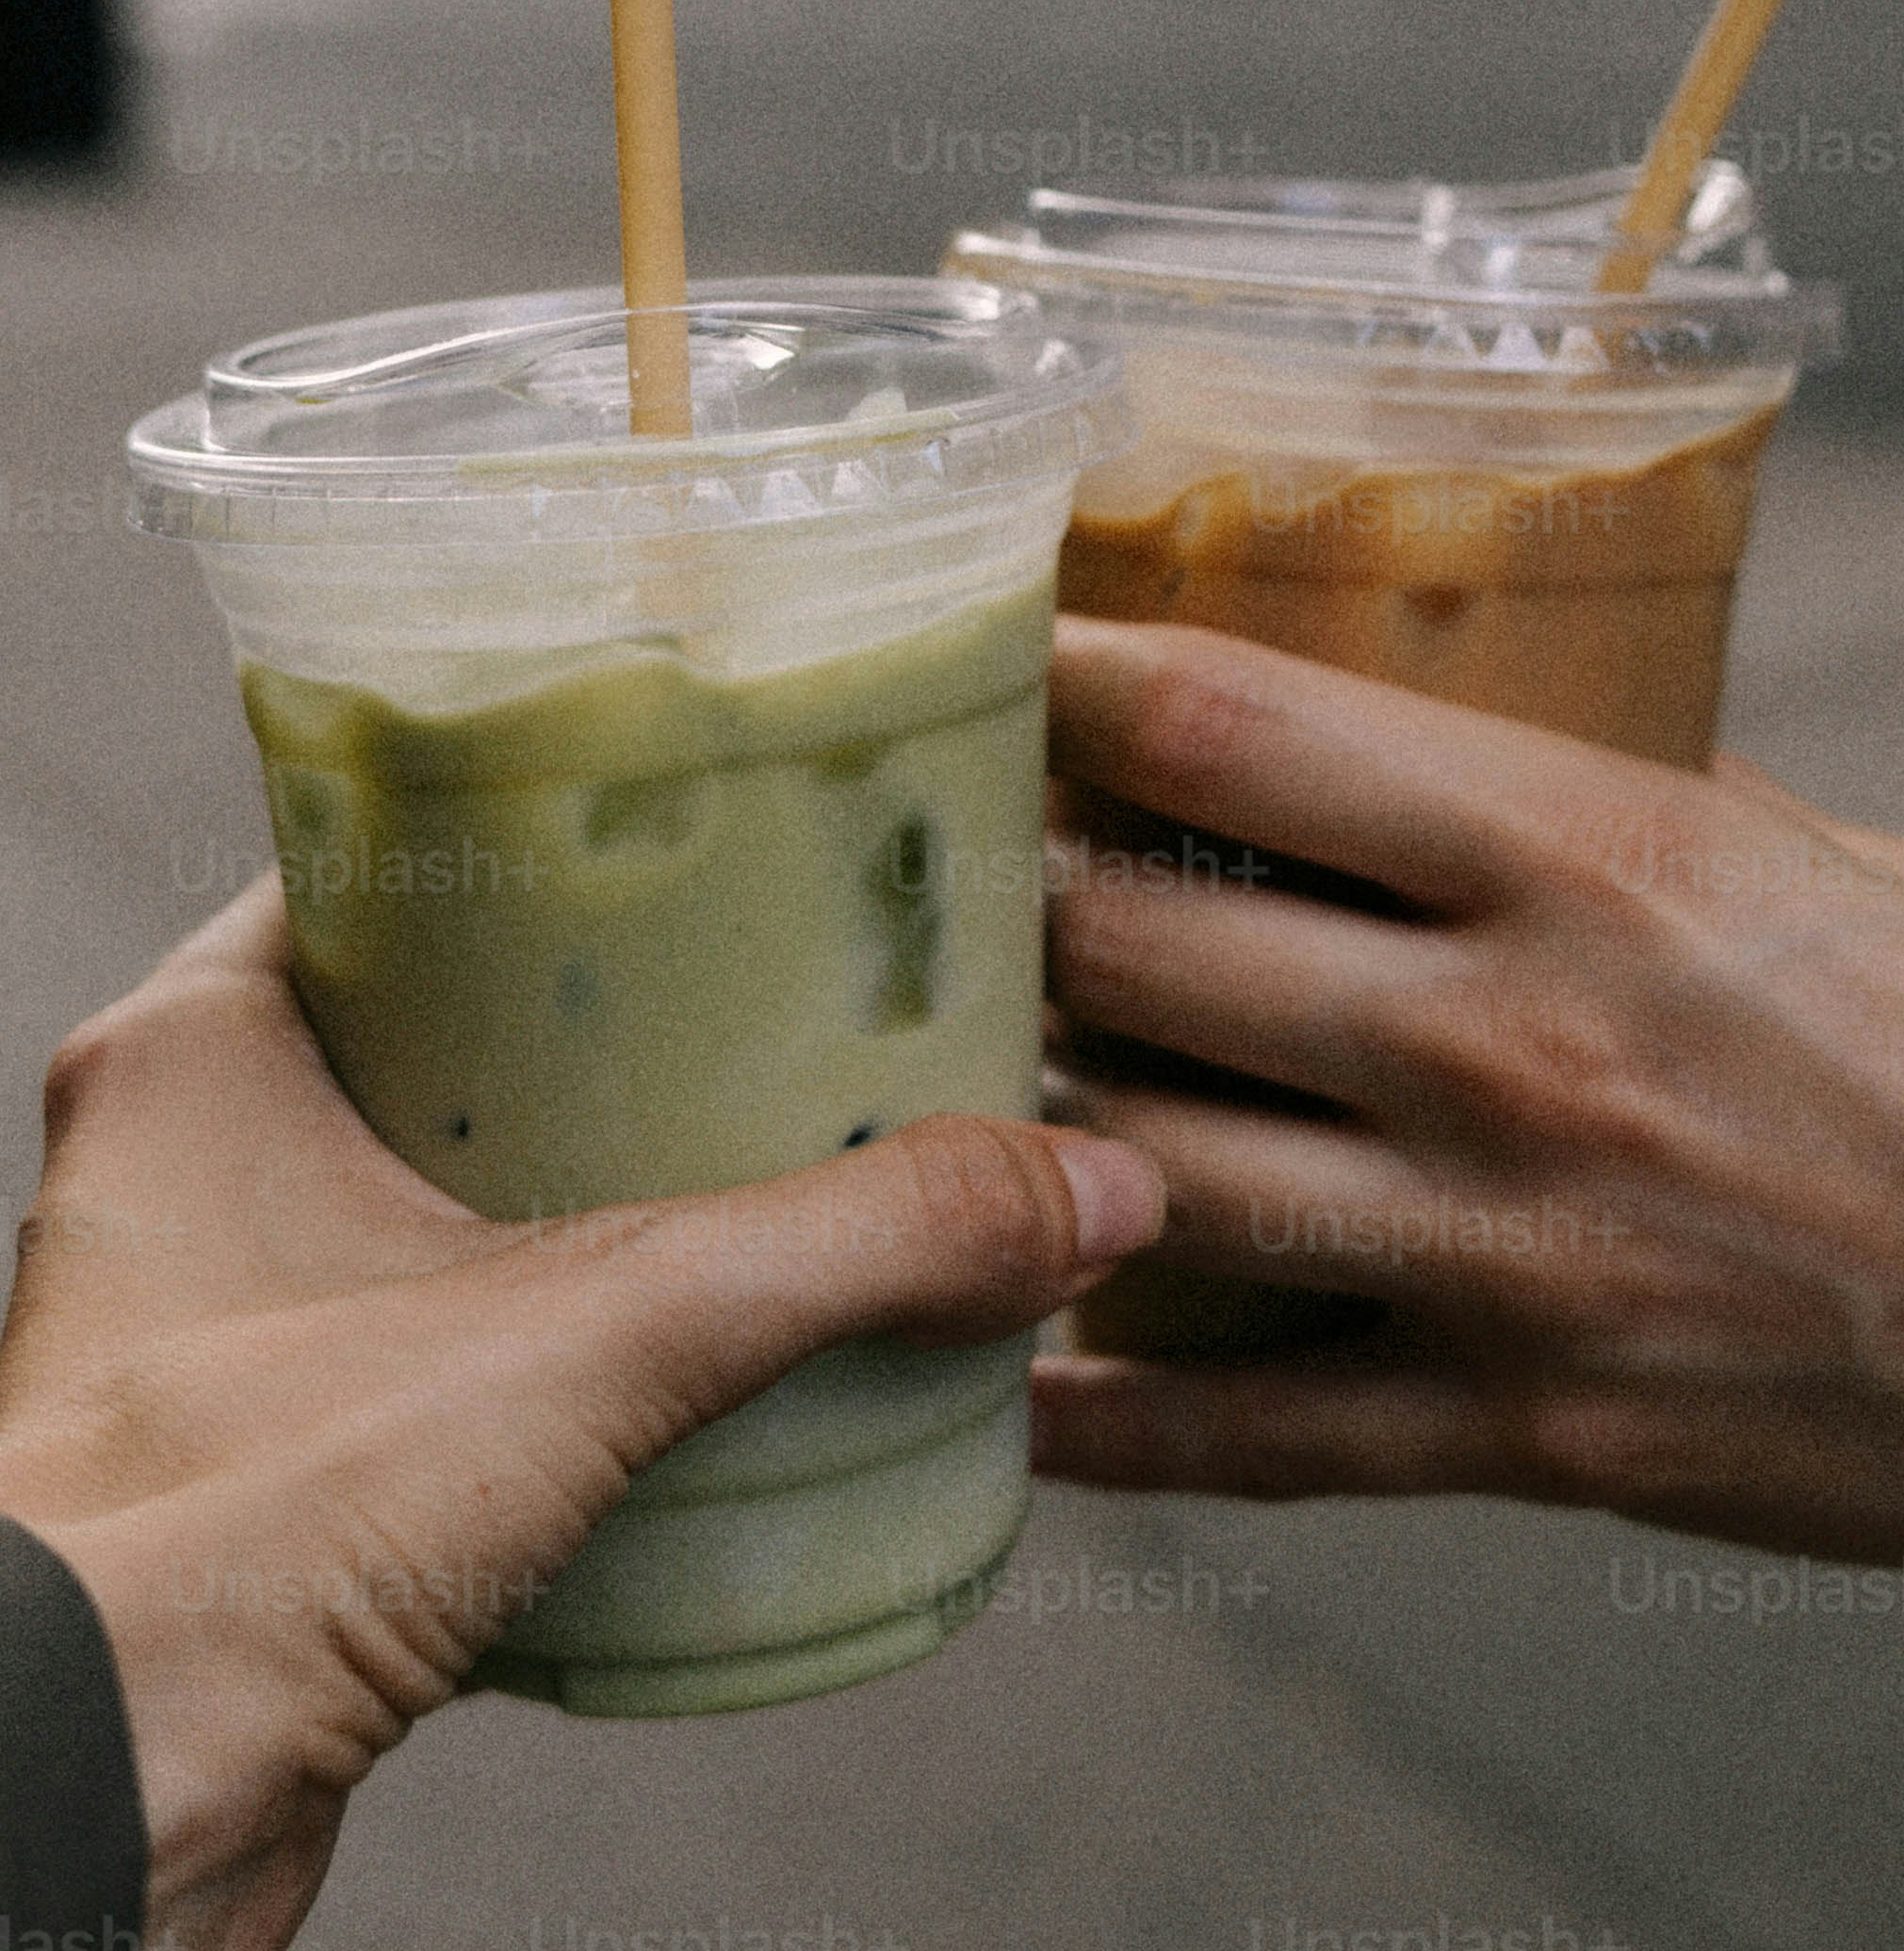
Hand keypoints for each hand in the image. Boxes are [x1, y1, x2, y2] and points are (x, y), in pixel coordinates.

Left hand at [0, 884, 1161, 1950]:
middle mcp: (189, 1172)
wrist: (81, 1816)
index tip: (702, 817)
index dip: (551, 826)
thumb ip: (856, 1247)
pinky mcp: (285, 1485)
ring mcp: (229, 1332)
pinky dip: (570, 1362)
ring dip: (603, 1198)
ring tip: (780, 1166)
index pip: (391, 854)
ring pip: (451, 1207)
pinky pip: (453, 1368)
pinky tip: (699, 1373)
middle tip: (786, 986)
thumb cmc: (218, 1537)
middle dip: (621, 1024)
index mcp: (196, 1051)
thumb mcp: (602, 1329)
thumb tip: (1075, 1185)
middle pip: (449, 1028)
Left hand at [1040, 614, 1903, 1605]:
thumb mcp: (1853, 861)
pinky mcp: (1544, 1436)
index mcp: (1604, 858)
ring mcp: (1516, 1255)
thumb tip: (1497, 770)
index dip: (1078, 669)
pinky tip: (1019, 1379)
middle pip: (1140, 945)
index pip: (1246, 726)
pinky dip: (1115, 1416)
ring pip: (1152, 1180)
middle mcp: (1521, 1044)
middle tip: (935, 864)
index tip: (999, 639)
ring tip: (943, 1082)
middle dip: (1011, 894)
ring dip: (1027, 1125)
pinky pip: (1263, 1436)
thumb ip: (1647, 817)